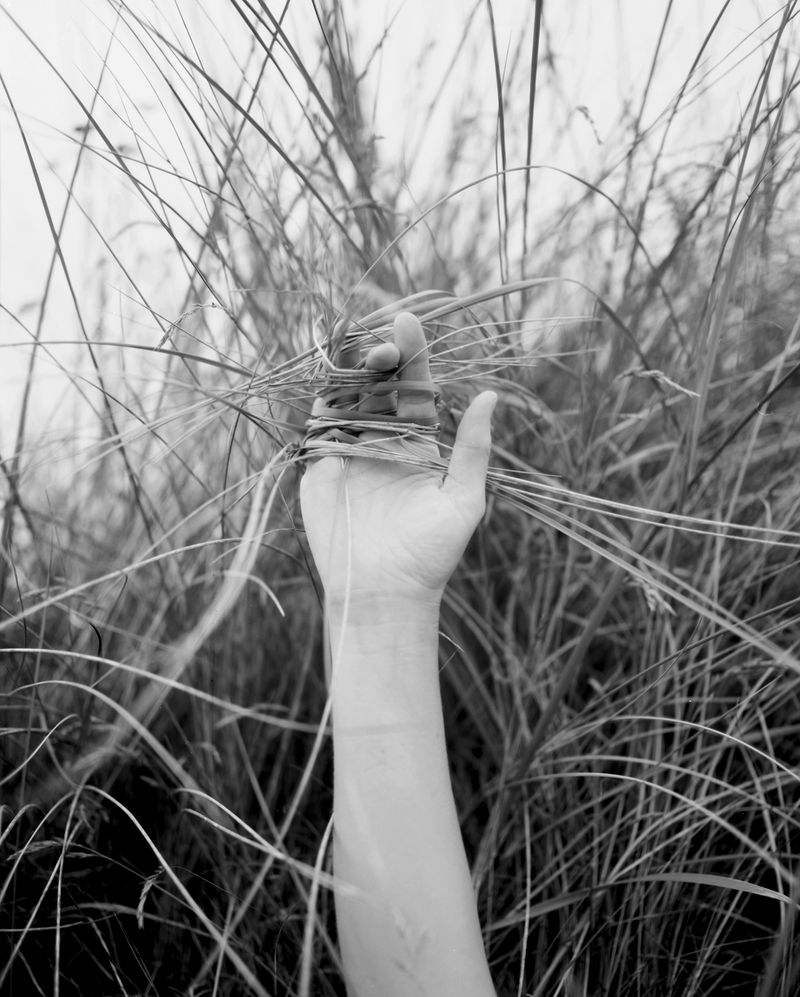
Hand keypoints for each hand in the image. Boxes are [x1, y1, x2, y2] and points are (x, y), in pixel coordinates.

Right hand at [300, 311, 495, 610]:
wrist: (385, 594)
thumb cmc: (431, 554)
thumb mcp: (463, 499)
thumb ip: (472, 448)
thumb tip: (491, 395)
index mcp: (416, 442)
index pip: (414, 386)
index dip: (412, 353)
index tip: (409, 321)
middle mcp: (381, 439)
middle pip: (378, 383)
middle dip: (380, 356)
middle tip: (386, 345)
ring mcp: (348, 450)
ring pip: (345, 396)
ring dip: (350, 371)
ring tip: (364, 357)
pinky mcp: (319, 467)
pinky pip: (317, 426)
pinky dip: (320, 400)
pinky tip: (329, 381)